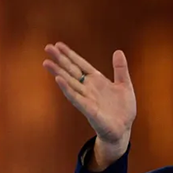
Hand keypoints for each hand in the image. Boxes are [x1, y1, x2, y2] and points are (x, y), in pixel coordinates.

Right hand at [42, 43, 135, 167]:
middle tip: (47, 47)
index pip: (81, 65)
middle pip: (72, 71)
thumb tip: (118, 51)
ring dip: (58, 72)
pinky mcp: (89, 109)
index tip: (58, 44)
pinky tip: (59, 80)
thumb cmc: (123, 109)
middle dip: (60, 59)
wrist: (124, 128)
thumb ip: (120, 69)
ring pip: (70, 82)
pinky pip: (76, 98)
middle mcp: (89, 88)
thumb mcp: (125, 85)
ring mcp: (87, 98)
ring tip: (47, 62)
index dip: (71, 55)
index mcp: (97, 80)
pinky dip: (67, 89)